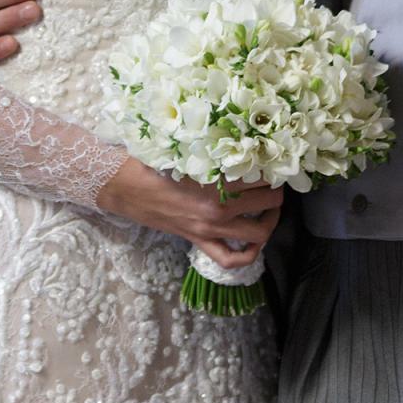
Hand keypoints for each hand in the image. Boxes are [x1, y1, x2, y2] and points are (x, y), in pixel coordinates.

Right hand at [95, 159, 283, 268]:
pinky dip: (248, 255)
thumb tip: (243, 143)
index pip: (262, 175)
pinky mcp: (199, 241)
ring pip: (259, 232)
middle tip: (275, 180)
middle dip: (277, 190)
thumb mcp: (189, 151)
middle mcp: (219, 208)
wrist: (125, 186)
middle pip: (269, 201)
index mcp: (217, 181)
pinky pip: (230, 259)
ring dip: (271, 219)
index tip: (273, 160)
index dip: (272, 167)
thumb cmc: (154, 162)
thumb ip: (216, 151)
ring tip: (270, 207)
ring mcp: (210, 228)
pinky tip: (254, 243)